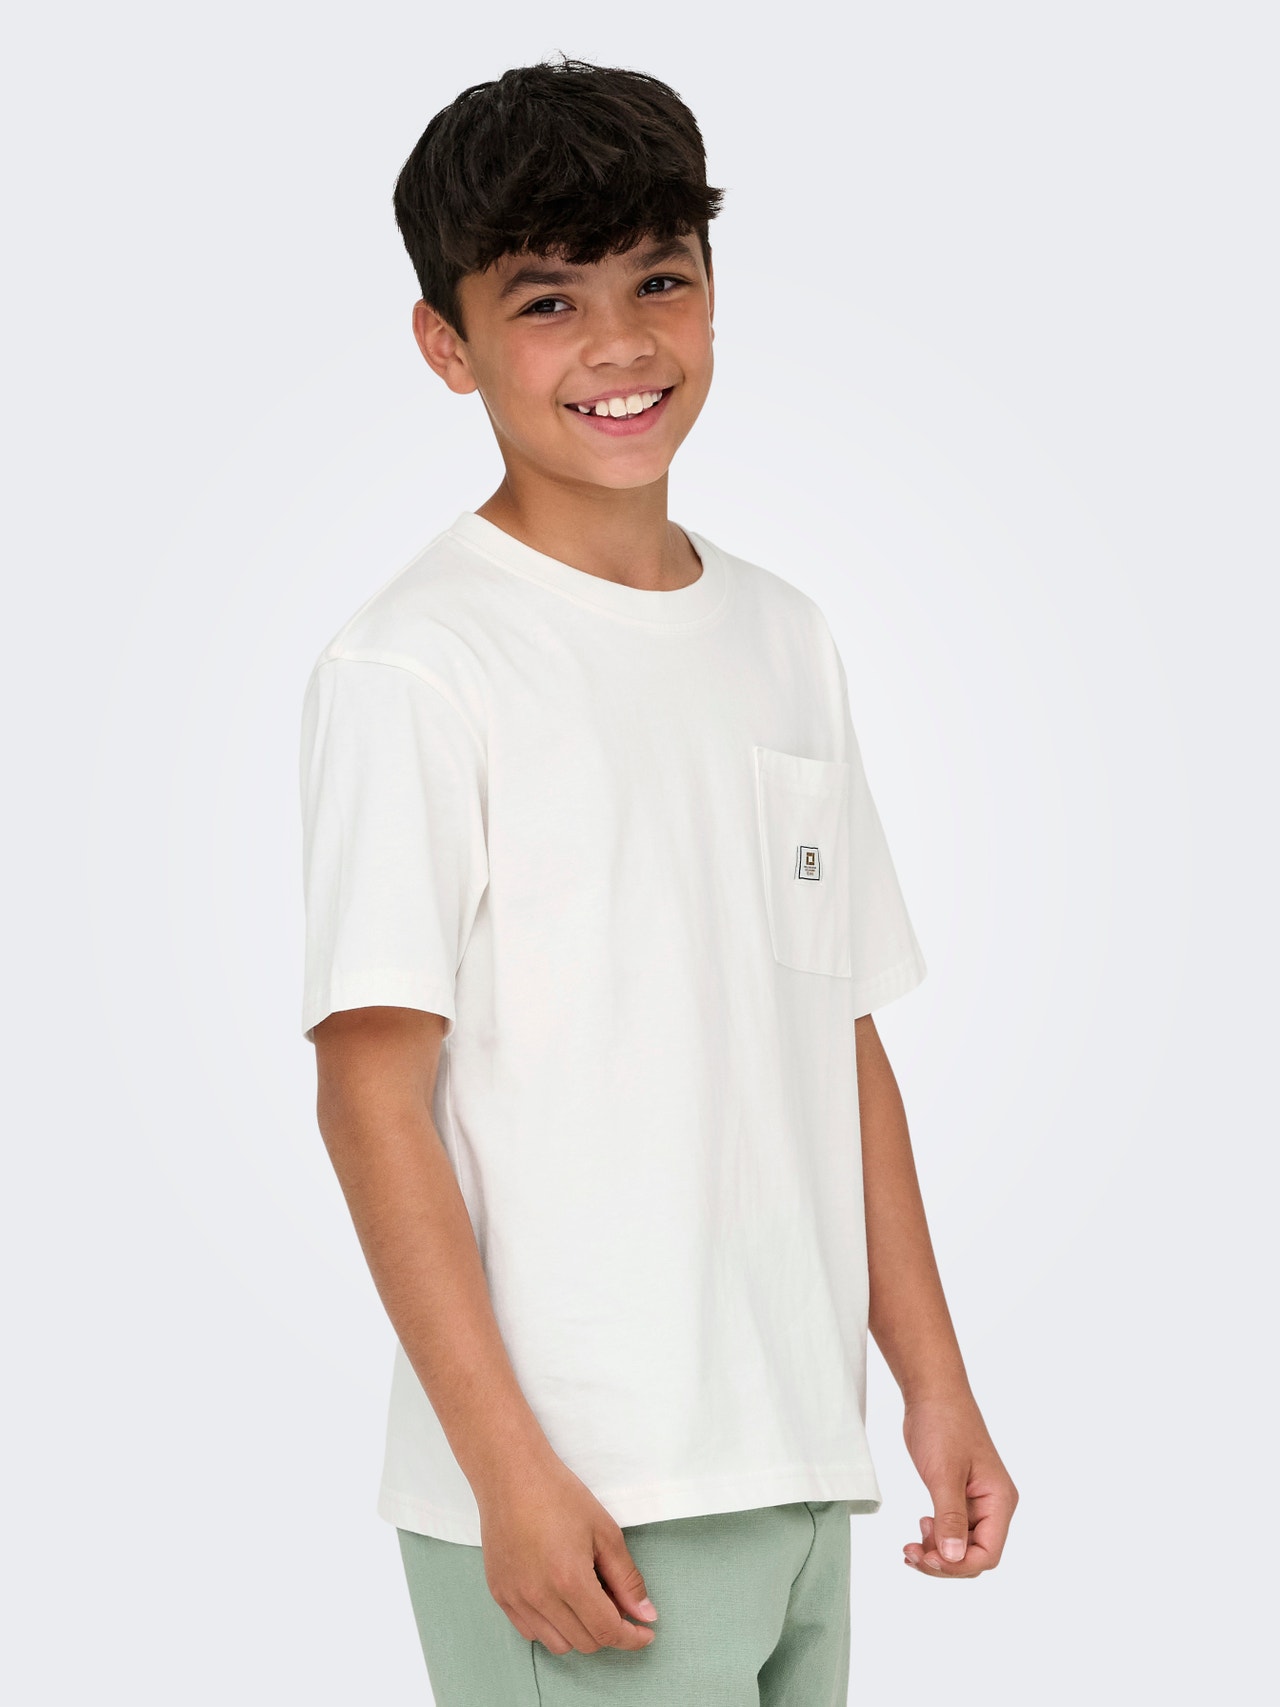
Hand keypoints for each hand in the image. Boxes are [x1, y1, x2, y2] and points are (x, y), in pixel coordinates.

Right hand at [474, 1451, 658, 1653]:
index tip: (645, 1632)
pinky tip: (559, 1599)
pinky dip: (551, 1626)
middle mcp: (539, 1597)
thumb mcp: (605, 1531)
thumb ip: (627, 1578)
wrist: (511, 1475)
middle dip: (608, 1630)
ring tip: (586, 1598)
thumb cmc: (560, 1495)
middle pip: (585, 1642)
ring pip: (558, 1644)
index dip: (632, 1638)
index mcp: (570, 1580)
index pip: (607, 1631)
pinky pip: (530, 1631)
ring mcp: (515, 1598)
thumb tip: (646, 1614)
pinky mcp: (499, 1594)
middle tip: (616, 1602)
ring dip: (580, 1632)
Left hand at [899, 1393, 1017, 1578]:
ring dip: (937, 1553)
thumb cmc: (943, 1425)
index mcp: (999, 1500)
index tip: (927, 1559)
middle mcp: (993, 1505)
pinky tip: (919, 1531)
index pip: (988, 1553)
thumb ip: (950, 1517)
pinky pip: (951, 1530)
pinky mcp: (959, 1495)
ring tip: (910, 1544)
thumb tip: (952, 1558)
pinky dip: (935, 1537)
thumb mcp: (944, 1473)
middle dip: (944, 1562)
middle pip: (975, 1555)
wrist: (932, 1393)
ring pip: (961, 1545)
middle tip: (910, 1554)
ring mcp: (976, 1501)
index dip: (958, 1565)